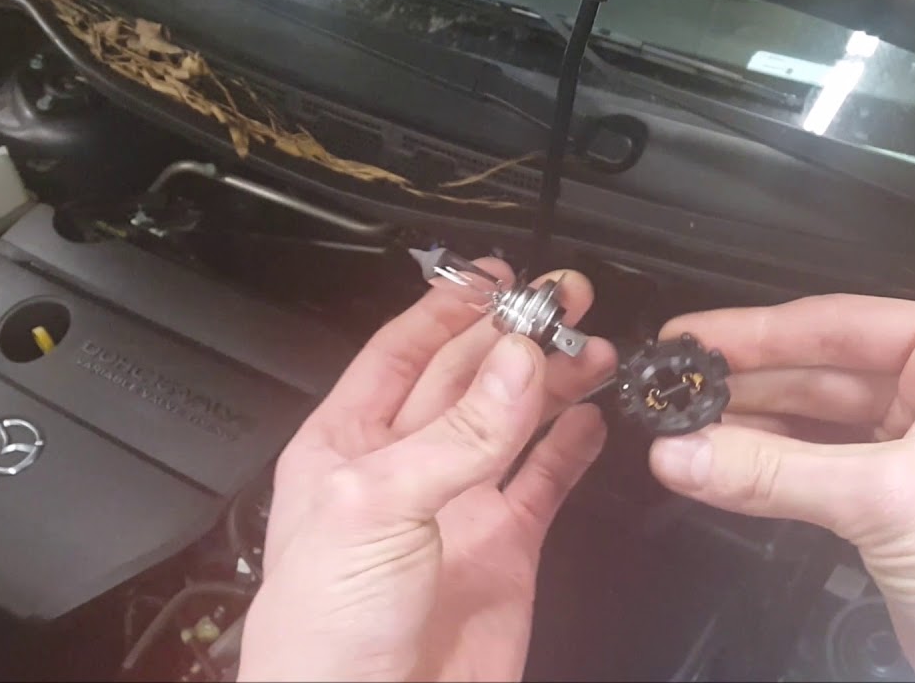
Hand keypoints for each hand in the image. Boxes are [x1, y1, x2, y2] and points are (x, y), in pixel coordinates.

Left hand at [238, 260, 615, 681]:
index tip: (497, 278)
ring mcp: (457, 509)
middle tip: (564, 301)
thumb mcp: (375, 507)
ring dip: (553, 382)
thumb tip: (517, 364)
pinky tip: (590, 418)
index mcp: (346, 445)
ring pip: (513, 424)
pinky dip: (572, 448)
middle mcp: (404, 469)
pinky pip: (544, 482)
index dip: (449, 310)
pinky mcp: (505, 551)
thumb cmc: (322, 635)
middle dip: (514, 336)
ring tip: (592, 347)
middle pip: (467, 378)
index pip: (401, 352)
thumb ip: (455, 434)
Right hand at [649, 294, 914, 681]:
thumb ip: (775, 473)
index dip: (756, 332)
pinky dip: (770, 472)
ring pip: (816, 424)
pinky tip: (720, 467)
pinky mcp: (898, 503)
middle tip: (672, 386)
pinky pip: (819, 471)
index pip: (842, 325)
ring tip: (680, 427)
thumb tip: (683, 451)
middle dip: (745, 384)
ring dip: (749, 430)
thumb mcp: (891, 499)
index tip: (692, 337)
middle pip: (821, 372)